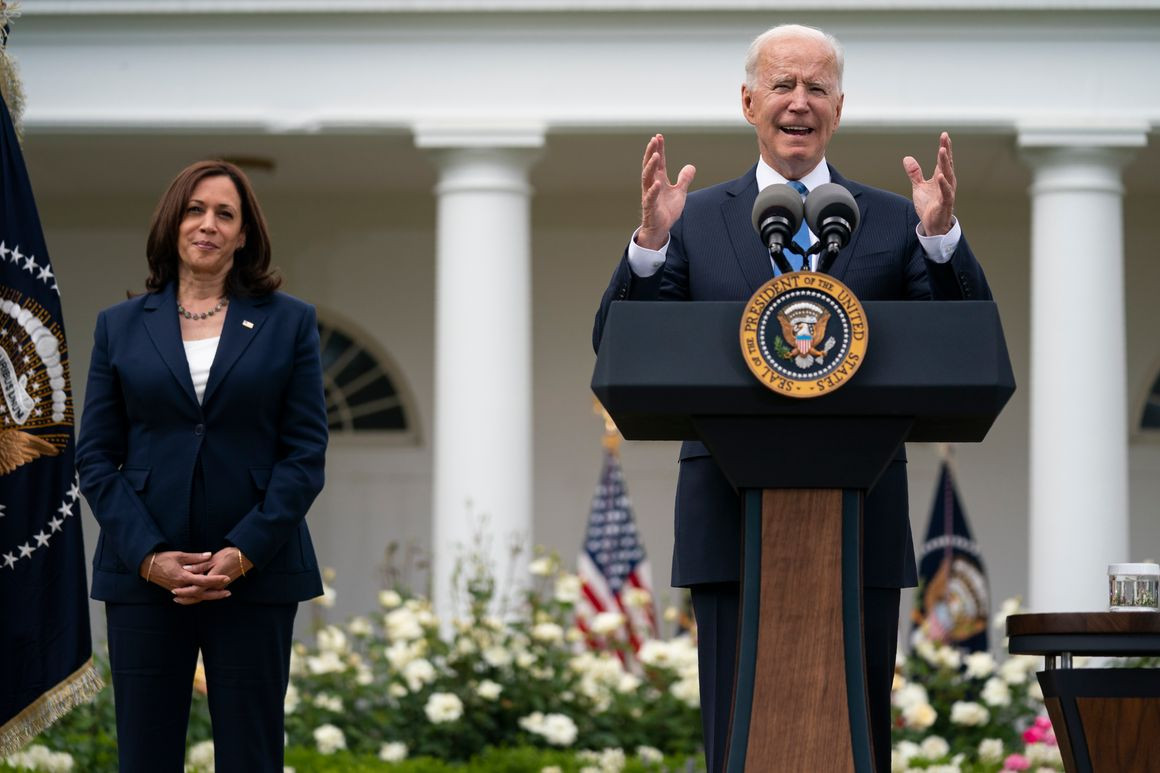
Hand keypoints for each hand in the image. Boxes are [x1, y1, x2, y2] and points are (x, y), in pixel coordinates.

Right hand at [139, 550, 230, 604]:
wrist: (146, 567)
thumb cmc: (162, 559)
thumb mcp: (179, 555)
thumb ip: (195, 557)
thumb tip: (210, 555)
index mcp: (182, 576)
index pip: (203, 580)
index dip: (215, 580)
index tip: (227, 578)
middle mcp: (180, 586)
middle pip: (201, 594)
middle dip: (216, 594)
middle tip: (229, 592)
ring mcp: (177, 590)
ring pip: (196, 597)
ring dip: (209, 596)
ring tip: (222, 594)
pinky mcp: (176, 591)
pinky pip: (190, 597)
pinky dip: (199, 597)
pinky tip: (208, 595)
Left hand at [174, 547, 252, 604]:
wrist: (245, 557)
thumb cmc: (230, 555)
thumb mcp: (214, 559)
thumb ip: (200, 565)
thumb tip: (187, 569)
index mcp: (213, 578)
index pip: (196, 588)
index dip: (185, 590)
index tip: (175, 590)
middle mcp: (216, 586)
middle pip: (199, 596)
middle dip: (186, 598)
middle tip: (175, 598)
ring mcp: (219, 587)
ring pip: (203, 596)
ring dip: (191, 599)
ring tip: (180, 599)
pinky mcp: (221, 586)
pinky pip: (207, 594)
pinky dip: (198, 596)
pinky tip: (193, 594)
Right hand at [637, 133, 695, 249]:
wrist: (661, 228)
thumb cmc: (667, 210)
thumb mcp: (680, 193)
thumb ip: (684, 180)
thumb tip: (691, 167)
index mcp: (659, 180)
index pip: (658, 162)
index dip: (659, 149)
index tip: (659, 137)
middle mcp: (652, 185)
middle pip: (650, 166)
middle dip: (651, 152)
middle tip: (654, 140)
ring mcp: (649, 195)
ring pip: (647, 178)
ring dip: (651, 166)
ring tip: (656, 155)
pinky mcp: (650, 207)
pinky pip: (650, 197)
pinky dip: (653, 190)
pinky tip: (657, 183)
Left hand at [902, 131, 955, 236]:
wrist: (932, 224)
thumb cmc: (929, 205)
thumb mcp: (919, 186)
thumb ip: (915, 173)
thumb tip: (907, 158)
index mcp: (941, 177)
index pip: (943, 160)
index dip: (944, 147)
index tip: (944, 135)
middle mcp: (947, 182)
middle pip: (946, 163)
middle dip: (946, 150)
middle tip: (945, 137)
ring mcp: (947, 192)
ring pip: (947, 175)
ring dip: (944, 163)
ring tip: (942, 151)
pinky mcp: (945, 203)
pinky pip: (945, 192)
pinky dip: (943, 184)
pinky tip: (940, 176)